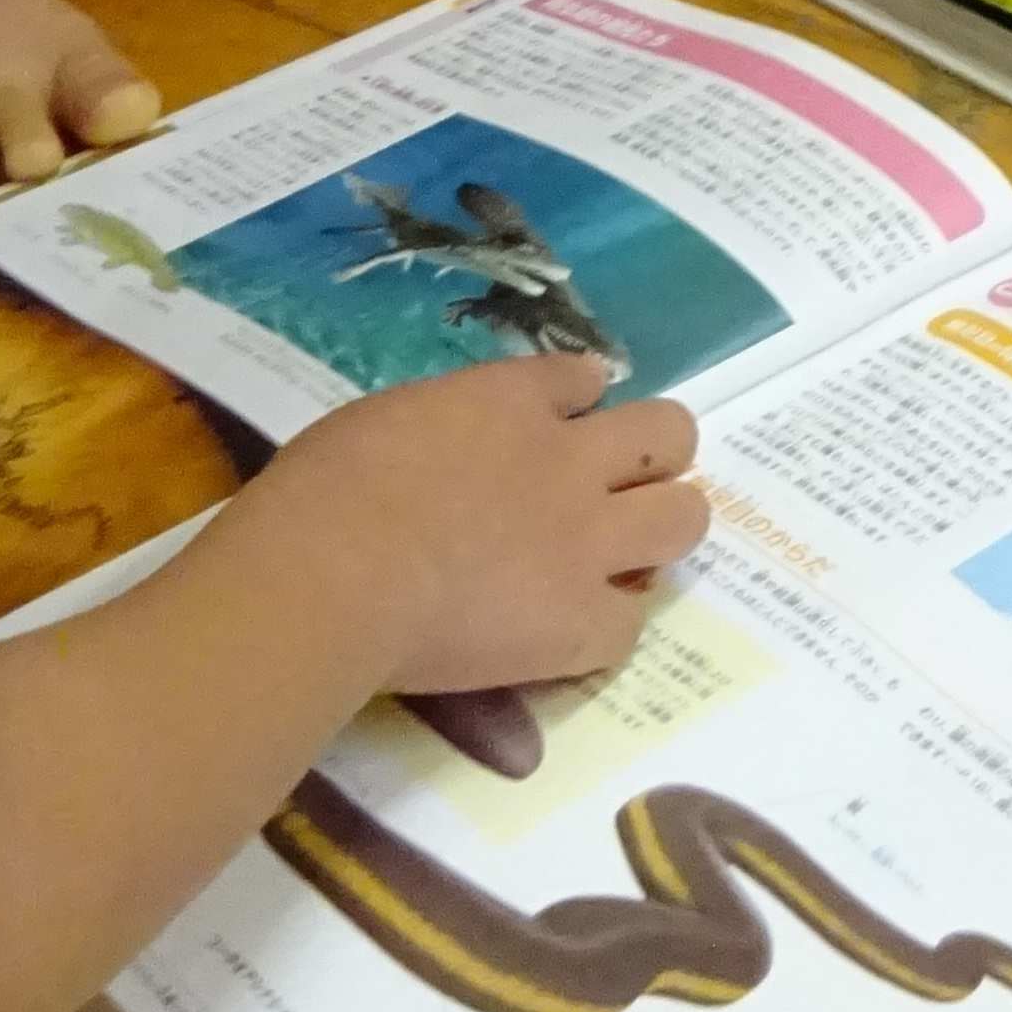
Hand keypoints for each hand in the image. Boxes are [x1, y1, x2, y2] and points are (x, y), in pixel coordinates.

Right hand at [279, 353, 711, 695]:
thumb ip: (437, 432)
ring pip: (684, 518)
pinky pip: (630, 624)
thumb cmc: (327, 490)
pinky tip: (568, 634)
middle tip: (618, 488)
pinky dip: (604, 627)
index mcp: (511, 400)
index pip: (583, 377)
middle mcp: (569, 460)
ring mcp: (587, 541)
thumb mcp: (384, 424)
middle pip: (669, 434)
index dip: (582, 401)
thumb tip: (439, 456)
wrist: (335, 572)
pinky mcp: (581, 622)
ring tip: (624, 556)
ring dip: (660, 530)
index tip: (569, 422)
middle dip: (655, 456)